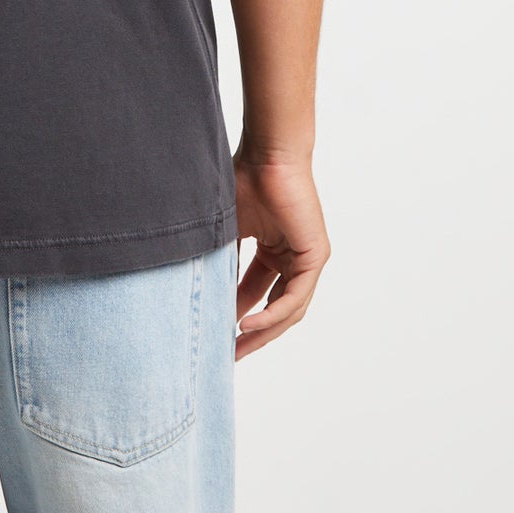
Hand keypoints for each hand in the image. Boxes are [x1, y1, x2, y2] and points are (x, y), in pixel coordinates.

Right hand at [231, 147, 330, 360]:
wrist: (267, 156)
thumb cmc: (244, 181)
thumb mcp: (226, 231)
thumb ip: (221, 262)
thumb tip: (199, 293)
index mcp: (274, 250)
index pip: (257, 293)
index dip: (238, 315)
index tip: (217, 336)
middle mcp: (293, 257)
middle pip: (275, 308)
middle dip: (252, 334)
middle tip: (229, 355)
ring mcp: (307, 258)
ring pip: (287, 309)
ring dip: (262, 330)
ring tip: (236, 347)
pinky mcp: (314, 256)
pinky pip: (294, 297)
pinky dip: (272, 314)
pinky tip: (248, 325)